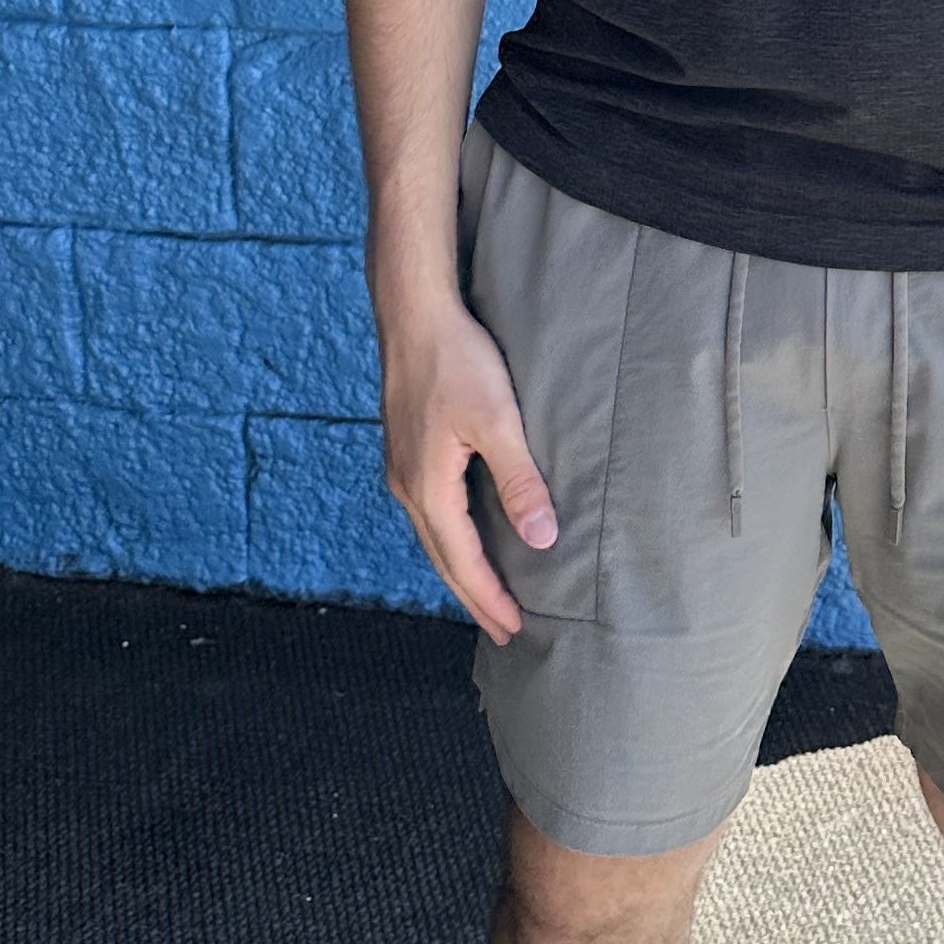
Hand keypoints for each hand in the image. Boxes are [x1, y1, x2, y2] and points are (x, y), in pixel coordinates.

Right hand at [375, 278, 556, 639]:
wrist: (415, 314)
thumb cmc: (456, 360)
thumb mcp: (498, 420)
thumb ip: (519, 481)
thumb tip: (540, 538)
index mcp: (427, 488)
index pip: (462, 562)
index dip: (489, 597)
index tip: (515, 629)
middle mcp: (407, 486)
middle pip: (442, 559)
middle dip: (474, 596)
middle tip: (504, 629)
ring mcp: (403, 468)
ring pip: (434, 536)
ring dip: (461, 569)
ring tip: (488, 594)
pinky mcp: (407, 450)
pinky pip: (430, 512)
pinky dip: (451, 538)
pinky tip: (466, 536)